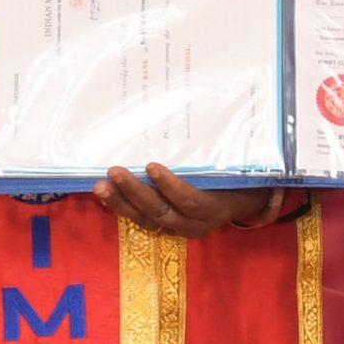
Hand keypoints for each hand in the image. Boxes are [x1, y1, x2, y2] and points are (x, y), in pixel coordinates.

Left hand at [93, 162, 275, 236]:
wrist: (242, 201)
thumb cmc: (234, 176)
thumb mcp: (229, 166)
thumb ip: (213, 154)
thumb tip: (199, 114)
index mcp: (213, 208)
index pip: (190, 201)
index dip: (170, 186)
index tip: (151, 165)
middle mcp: (195, 224)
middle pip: (161, 212)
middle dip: (135, 192)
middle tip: (115, 171)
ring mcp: (178, 229)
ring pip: (146, 220)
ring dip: (121, 203)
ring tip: (101, 186)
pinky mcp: (166, 229)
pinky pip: (141, 221)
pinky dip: (122, 208)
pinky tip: (106, 194)